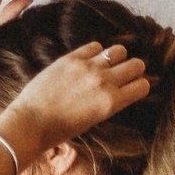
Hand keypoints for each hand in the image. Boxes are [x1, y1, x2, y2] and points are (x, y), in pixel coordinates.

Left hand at [0, 39, 153, 158]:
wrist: (32, 122)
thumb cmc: (62, 129)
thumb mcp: (94, 120)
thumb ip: (110, 102)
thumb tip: (120, 89)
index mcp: (112, 103)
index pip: (142, 85)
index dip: (139, 86)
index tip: (133, 87)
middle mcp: (104, 82)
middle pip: (136, 64)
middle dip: (134, 69)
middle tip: (124, 74)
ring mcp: (88, 67)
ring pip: (119, 50)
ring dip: (117, 57)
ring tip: (107, 64)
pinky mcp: (72, 58)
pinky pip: (95, 45)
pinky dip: (96, 52)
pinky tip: (89, 60)